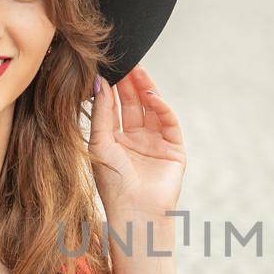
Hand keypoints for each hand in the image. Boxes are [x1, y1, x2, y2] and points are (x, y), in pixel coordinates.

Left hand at [87, 66, 184, 221]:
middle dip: (130, 83)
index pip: (114, 108)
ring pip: (151, 109)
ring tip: (138, 69)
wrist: (135, 211)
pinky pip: (169, 123)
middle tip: (125, 61)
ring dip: (145, 89)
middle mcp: (136, 140)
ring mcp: (156, 144)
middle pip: (133, 104)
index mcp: (115, 141)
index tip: (107, 67)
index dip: (112, 88)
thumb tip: (100, 82)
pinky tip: (151, 95)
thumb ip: (101, 112)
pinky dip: (162, 107)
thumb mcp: (100, 143)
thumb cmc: (112, 183)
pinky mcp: (174, 149)